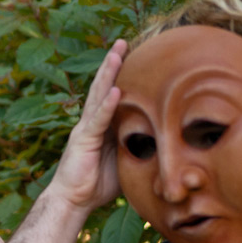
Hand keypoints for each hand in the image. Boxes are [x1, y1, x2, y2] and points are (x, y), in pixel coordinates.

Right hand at [41, 39, 127, 212]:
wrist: (73, 201)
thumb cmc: (98, 184)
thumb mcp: (126, 160)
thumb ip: (139, 146)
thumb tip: (168, 142)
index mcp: (102, 125)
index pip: (113, 95)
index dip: (121, 75)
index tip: (133, 55)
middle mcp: (91, 121)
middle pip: (104, 87)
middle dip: (113, 63)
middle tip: (122, 41)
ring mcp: (86, 128)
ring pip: (99, 95)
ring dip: (108, 73)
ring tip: (116, 53)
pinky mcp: (84, 139)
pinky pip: (98, 119)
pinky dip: (107, 104)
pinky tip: (117, 90)